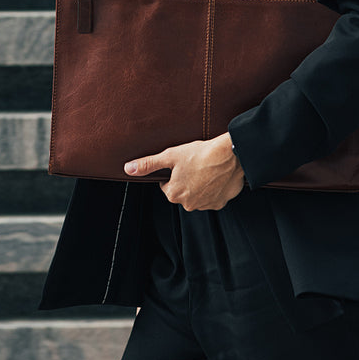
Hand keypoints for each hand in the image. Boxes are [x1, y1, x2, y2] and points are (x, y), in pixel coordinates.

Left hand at [124, 132, 247, 210]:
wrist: (230, 155)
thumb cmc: (200, 154)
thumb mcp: (170, 156)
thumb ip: (148, 164)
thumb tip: (128, 168)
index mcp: (174, 194)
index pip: (166, 186)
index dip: (172, 173)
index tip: (180, 164)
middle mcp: (189, 204)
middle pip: (182, 192)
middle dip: (185, 180)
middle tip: (193, 165)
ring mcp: (206, 205)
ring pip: (197, 195)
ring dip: (199, 185)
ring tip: (205, 169)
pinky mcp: (220, 203)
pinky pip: (213, 197)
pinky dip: (213, 188)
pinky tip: (216, 176)